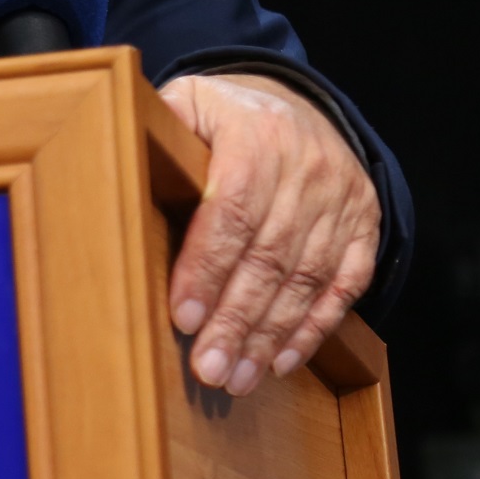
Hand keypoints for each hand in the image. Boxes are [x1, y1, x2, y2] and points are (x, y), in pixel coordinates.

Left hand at [160, 74, 380, 395]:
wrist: (298, 102)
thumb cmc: (224, 115)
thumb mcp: (187, 102)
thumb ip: (158, 129)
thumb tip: (116, 156)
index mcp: (255, 136)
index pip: (231, 211)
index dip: (207, 267)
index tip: (183, 316)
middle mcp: (306, 168)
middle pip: (269, 256)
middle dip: (236, 319)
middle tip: (208, 368)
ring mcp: (341, 199)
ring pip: (305, 278)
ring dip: (270, 335)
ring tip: (236, 376)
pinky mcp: (363, 224)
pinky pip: (344, 285)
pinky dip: (313, 327)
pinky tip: (281, 360)